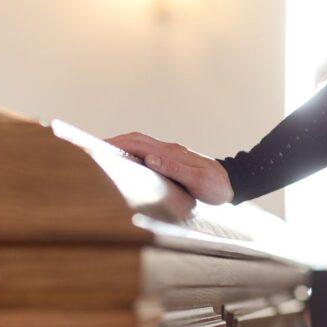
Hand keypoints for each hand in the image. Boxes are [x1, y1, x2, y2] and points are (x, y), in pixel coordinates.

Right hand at [106, 132, 233, 204]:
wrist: (234, 184)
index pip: (138, 143)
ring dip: (122, 148)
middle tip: (92, 150)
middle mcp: (169, 150)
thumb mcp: (197, 180)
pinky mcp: (173, 162)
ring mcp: (171, 155)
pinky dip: (132, 156)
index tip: (98, 146)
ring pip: (141, 146)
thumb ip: (174, 169)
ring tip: (103, 157)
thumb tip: (150, 158)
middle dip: (114, 144)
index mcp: (171, 153)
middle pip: (135, 141)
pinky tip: (126, 165)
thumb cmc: (217, 186)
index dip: (117, 143)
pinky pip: (148, 155)